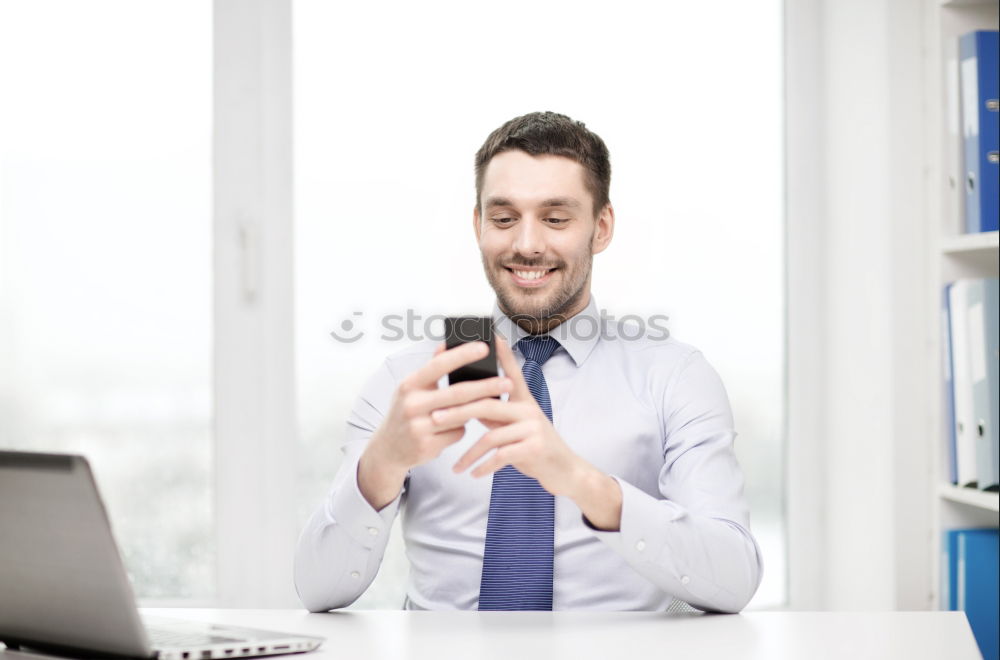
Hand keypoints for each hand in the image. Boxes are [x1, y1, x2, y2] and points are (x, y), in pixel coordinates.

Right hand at [367, 341, 512, 474]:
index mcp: (409, 385)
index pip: (438, 365)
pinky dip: (460, 429)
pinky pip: (457, 433)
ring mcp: (418, 427)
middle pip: (457, 393)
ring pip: (460, 415)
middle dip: (486, 387)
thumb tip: (446, 344)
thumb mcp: (411, 389)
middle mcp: (411, 404)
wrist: (388, 449)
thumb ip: (430, 370)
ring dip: (472, 411)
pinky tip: (449, 430)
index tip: (484, 347)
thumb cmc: (406, 412)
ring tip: (478, 406)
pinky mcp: (427, 446)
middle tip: (508, 381)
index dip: (462, 355)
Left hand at [432, 335, 586, 497]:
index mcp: (525, 400)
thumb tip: (466, 403)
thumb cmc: (535, 446)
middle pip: (487, 404)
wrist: (565, 470)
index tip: (490, 336)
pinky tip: (473, 473)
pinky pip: (501, 456)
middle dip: (458, 412)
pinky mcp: (534, 448)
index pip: (511, 371)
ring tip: (454, 464)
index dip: (502, 353)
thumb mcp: (516, 426)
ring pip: (491, 435)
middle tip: (435, 418)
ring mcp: (533, 428)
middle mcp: (529, 409)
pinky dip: (484, 466)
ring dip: (469, 453)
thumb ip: (495, 414)